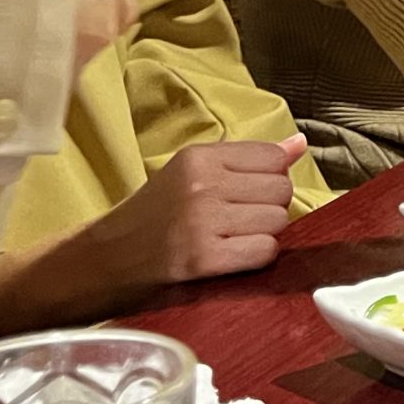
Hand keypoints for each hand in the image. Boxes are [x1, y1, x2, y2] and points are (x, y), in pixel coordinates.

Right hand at [94, 138, 307, 291]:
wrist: (104, 260)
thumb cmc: (153, 215)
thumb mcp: (191, 173)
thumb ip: (247, 158)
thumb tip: (299, 143)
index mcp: (199, 157)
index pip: (274, 158)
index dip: (271, 178)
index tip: (248, 192)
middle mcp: (202, 184)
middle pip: (281, 190)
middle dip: (270, 207)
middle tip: (240, 219)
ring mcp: (202, 222)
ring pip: (278, 221)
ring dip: (264, 234)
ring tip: (233, 237)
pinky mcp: (203, 259)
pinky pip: (264, 251)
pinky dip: (257, 256)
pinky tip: (232, 256)